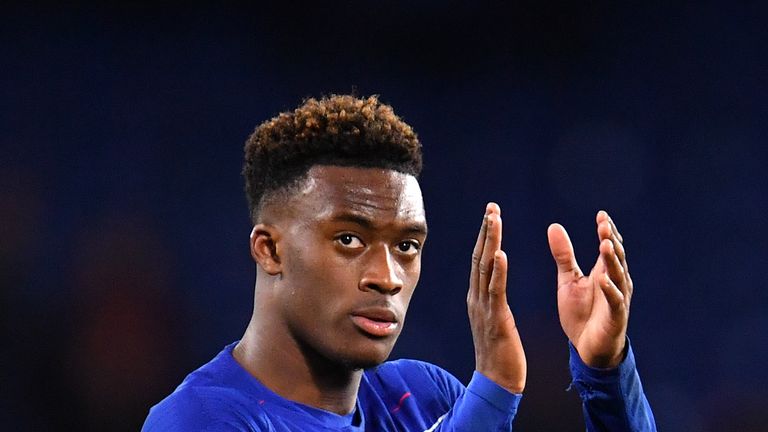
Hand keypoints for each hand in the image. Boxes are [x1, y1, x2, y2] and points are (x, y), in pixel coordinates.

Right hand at [468, 203, 525, 392]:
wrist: (497, 383)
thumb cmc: (500, 355)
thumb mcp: (494, 321)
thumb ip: (491, 301)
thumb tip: (491, 286)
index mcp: (477, 298)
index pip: (480, 261)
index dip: (485, 237)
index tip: (491, 215)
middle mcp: (476, 299)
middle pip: (480, 258)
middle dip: (486, 231)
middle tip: (492, 207)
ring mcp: (483, 308)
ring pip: (486, 268)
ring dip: (491, 242)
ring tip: (495, 219)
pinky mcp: (496, 319)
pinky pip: (496, 291)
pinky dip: (498, 271)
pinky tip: (501, 253)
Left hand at [547, 211, 631, 368]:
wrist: (586, 348)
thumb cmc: (581, 313)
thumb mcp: (568, 280)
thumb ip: (563, 255)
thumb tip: (554, 226)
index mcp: (604, 271)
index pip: (609, 246)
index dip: (607, 231)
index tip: (601, 214)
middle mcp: (615, 282)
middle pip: (616, 256)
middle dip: (610, 240)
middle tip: (603, 224)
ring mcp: (618, 299)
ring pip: (618, 275)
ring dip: (612, 260)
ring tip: (604, 244)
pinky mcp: (615, 317)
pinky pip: (615, 301)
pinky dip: (610, 290)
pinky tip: (602, 279)